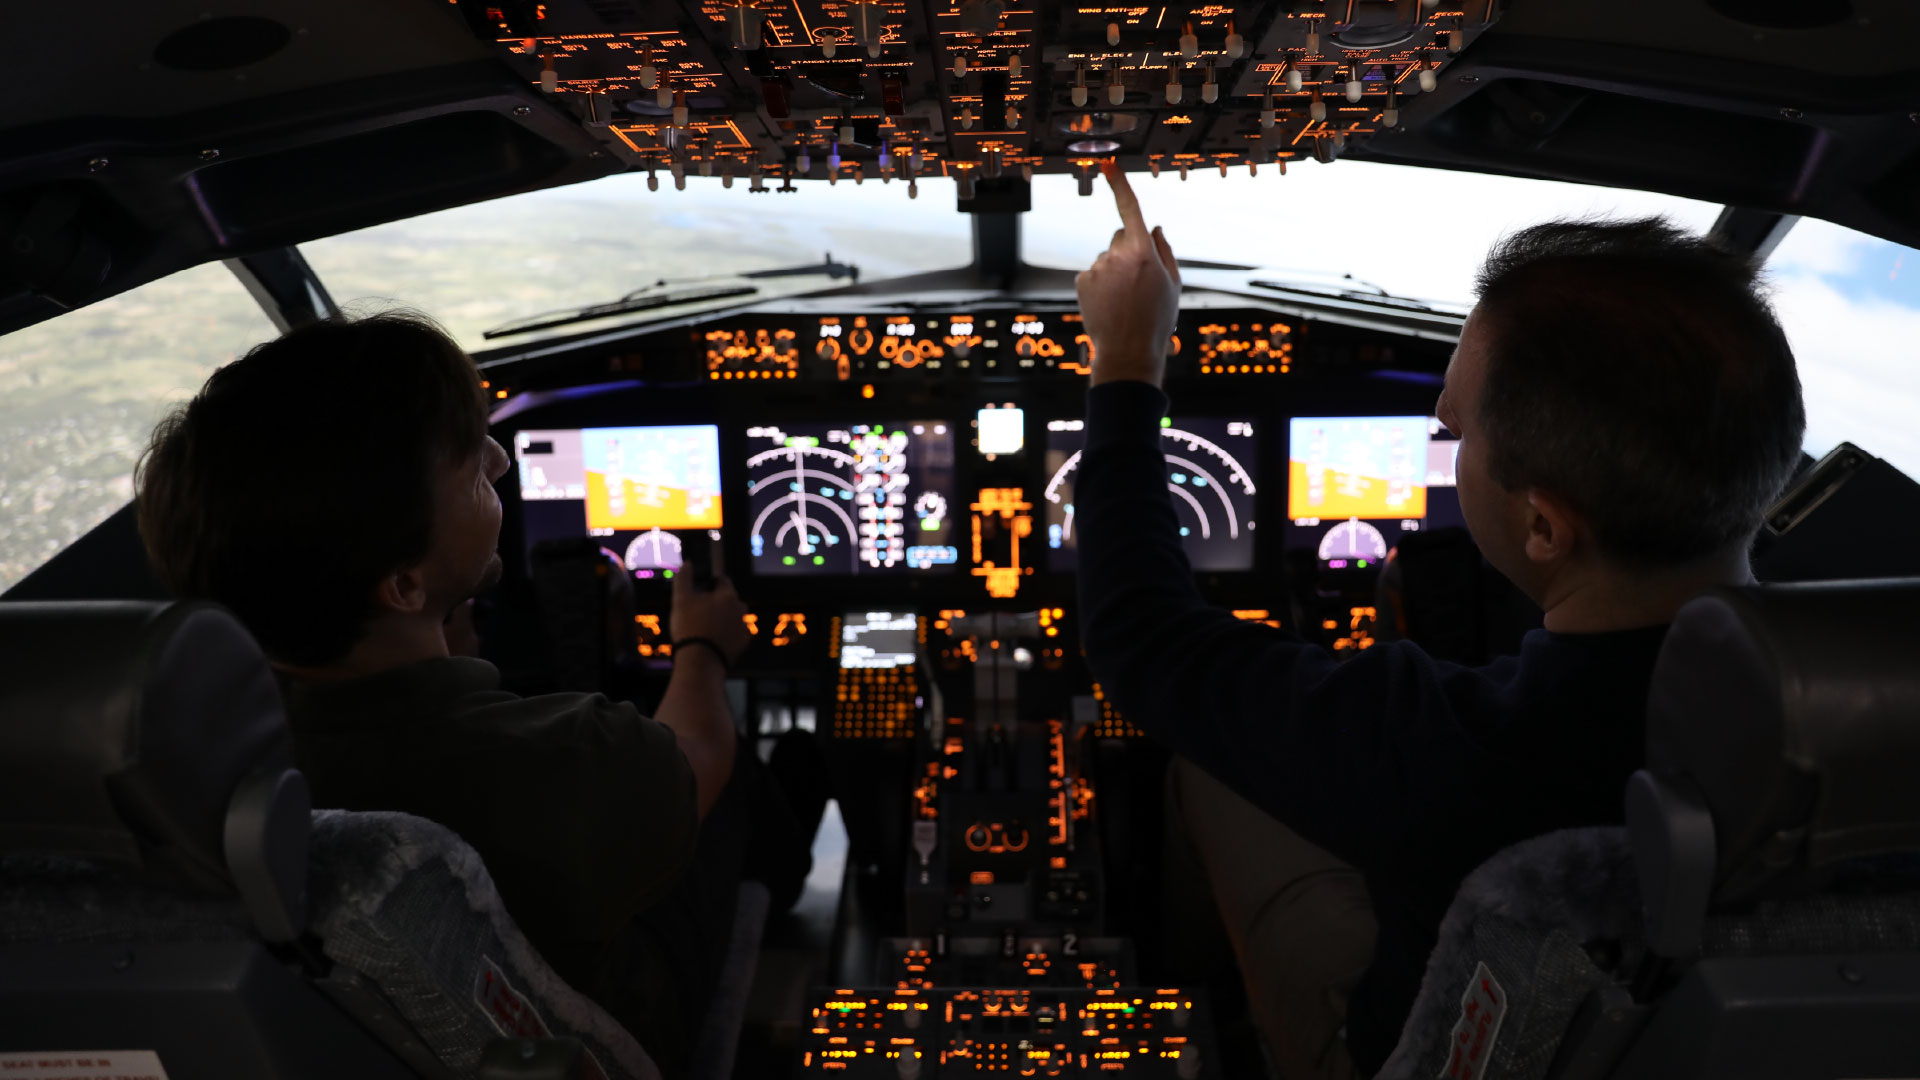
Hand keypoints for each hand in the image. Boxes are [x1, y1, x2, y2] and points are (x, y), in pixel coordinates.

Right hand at [670, 545, 750, 665]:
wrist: (700, 661)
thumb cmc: (690, 627)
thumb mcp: (681, 599)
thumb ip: (684, 578)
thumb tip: (687, 564)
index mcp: (727, 595)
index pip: (722, 580)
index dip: (711, 581)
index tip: (702, 586)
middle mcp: (739, 609)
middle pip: (729, 598)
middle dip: (717, 600)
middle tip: (701, 609)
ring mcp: (743, 626)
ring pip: (733, 616)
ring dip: (723, 617)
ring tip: (706, 625)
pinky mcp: (743, 643)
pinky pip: (735, 633)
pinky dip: (727, 633)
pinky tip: (714, 638)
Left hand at [1075, 163, 1181, 386]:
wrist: (1129, 352)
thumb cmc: (1156, 320)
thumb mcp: (1173, 285)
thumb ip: (1164, 251)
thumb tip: (1154, 228)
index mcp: (1144, 252)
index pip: (1131, 210)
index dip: (1120, 185)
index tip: (1108, 165)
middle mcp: (1117, 255)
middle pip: (1121, 237)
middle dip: (1129, 249)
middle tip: (1139, 282)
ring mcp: (1097, 267)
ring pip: (1107, 257)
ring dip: (1115, 271)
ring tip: (1125, 300)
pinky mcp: (1082, 280)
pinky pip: (1094, 272)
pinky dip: (1100, 283)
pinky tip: (1109, 303)